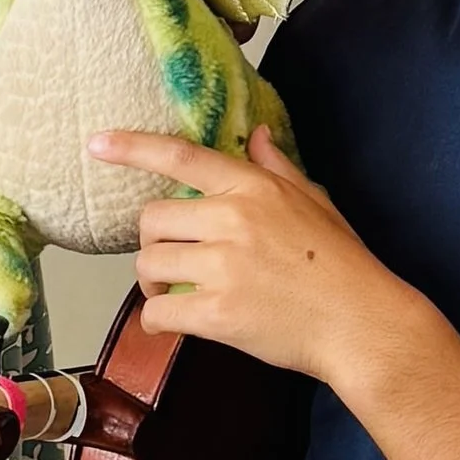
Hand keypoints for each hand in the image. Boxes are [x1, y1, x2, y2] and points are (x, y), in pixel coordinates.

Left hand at [88, 123, 438, 392]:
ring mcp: (223, 267)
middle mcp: (233, 219)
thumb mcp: (314, 201)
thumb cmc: (342, 263)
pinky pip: (159, 313)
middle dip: (154, 242)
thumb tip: (256, 135)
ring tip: (177, 294)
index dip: (133, 148)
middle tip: (173, 261)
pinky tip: (176, 324)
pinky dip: (158, 322)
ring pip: (149, 265)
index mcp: (253, 188)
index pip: (181, 157)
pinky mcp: (218, 314)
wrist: (361, 323)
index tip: (97, 144)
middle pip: (152, 219)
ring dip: (154, 283)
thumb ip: (276, 168)